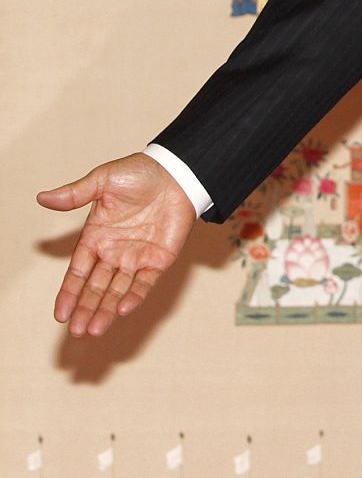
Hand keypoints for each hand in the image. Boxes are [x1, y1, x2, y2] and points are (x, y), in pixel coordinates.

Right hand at [37, 153, 197, 337]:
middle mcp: (114, 251)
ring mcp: (137, 256)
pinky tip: (123, 309)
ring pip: (118, 290)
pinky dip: (135, 295)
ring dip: (106, 310)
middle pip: (96, 287)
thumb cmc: (139, 173)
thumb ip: (75, 194)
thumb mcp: (103, 181)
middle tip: (76, 332)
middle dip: (86, 309)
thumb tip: (42, 197)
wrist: (177, 171)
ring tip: (94, 331)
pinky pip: (146, 281)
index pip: (78, 272)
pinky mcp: (160, 257)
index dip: (69, 293)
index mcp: (96, 237)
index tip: (60, 315)